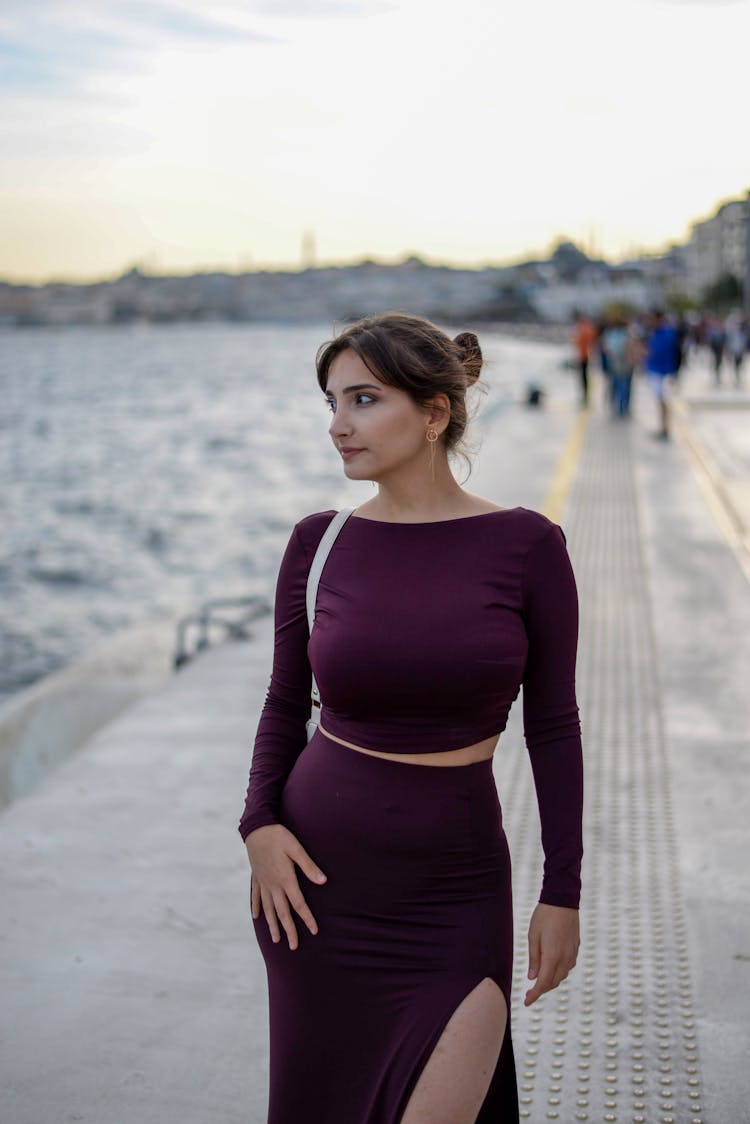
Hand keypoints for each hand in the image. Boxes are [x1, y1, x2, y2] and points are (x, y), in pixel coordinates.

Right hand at [245, 824, 326, 950]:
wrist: (256, 828)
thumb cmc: (279, 836)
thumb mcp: (296, 848)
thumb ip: (309, 866)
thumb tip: (323, 881)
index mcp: (285, 879)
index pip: (298, 904)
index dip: (306, 918)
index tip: (314, 931)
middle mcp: (273, 885)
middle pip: (282, 912)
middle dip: (289, 930)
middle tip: (294, 947)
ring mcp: (263, 882)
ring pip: (268, 908)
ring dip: (273, 924)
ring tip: (276, 939)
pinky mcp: (256, 877)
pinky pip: (256, 896)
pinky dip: (257, 908)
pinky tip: (257, 917)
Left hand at [525, 902, 579, 1006]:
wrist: (563, 900)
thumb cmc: (544, 916)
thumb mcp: (533, 936)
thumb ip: (534, 959)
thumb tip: (533, 978)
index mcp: (553, 956)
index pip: (544, 983)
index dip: (535, 995)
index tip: (527, 1002)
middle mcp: (565, 958)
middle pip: (554, 982)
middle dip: (542, 990)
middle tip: (529, 993)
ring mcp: (572, 953)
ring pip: (562, 975)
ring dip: (551, 981)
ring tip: (539, 982)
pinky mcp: (576, 948)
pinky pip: (567, 967)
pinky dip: (558, 972)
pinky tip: (551, 969)